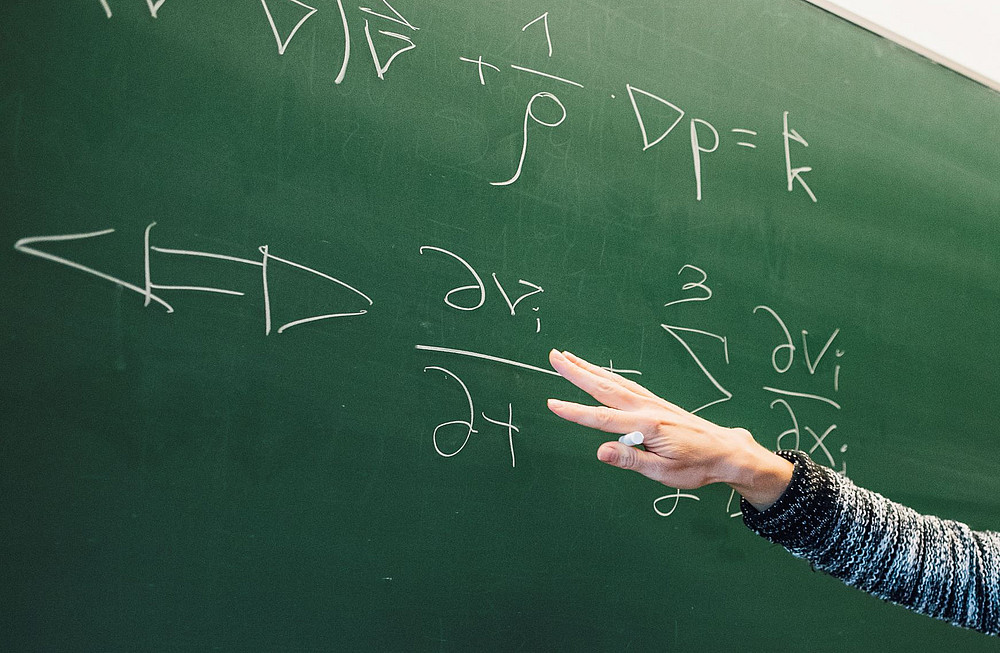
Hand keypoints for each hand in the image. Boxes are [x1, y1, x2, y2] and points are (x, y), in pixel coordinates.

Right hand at [546, 349, 792, 509]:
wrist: (727, 452)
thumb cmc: (697, 466)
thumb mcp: (663, 472)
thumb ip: (630, 459)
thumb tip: (600, 451)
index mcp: (648, 425)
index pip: (603, 419)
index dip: (575, 412)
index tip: (552, 403)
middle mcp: (648, 408)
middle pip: (604, 387)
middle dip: (576, 372)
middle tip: (553, 356)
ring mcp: (652, 402)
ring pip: (614, 382)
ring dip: (589, 368)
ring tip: (568, 358)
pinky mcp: (657, 403)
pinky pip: (626, 385)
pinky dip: (608, 376)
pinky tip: (599, 373)